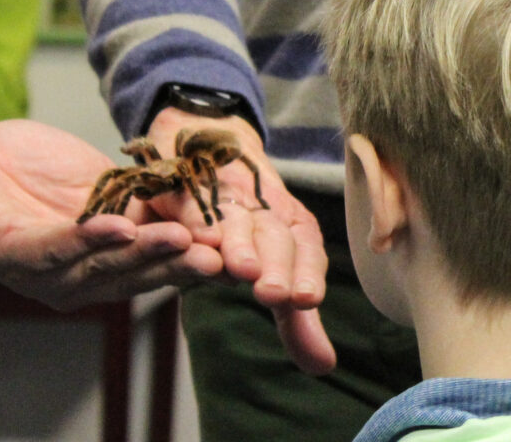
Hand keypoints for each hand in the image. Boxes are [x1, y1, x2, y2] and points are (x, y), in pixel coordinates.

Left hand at [0, 119, 223, 310]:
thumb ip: (146, 199)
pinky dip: (88, 239)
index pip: (161, 264)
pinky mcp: (9, 254)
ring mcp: (43, 273)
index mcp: (105, 262)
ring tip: (181, 237)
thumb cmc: (27, 169)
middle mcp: (78, 279)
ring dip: (144, 253)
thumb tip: (206, 205)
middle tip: (222, 254)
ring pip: (103, 268)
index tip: (241, 246)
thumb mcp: (103, 183)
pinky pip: (54, 251)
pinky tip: (118, 225)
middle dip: (180, 263)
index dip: (199, 257)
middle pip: (139, 275)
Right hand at [144, 107, 335, 373]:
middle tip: (276, 294)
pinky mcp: (186, 184)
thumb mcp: (276, 270)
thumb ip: (295, 322)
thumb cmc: (248, 221)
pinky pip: (190, 200)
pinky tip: (193, 239)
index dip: (306, 272)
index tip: (306, 300)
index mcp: (290, 225)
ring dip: (238, 242)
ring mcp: (224, 193)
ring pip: (235, 218)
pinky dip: (192, 218)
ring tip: (239, 269)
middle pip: (274, 236)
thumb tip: (324, 366)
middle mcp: (263, 208)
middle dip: (276, 264)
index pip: (306, 249)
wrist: (209, 144)